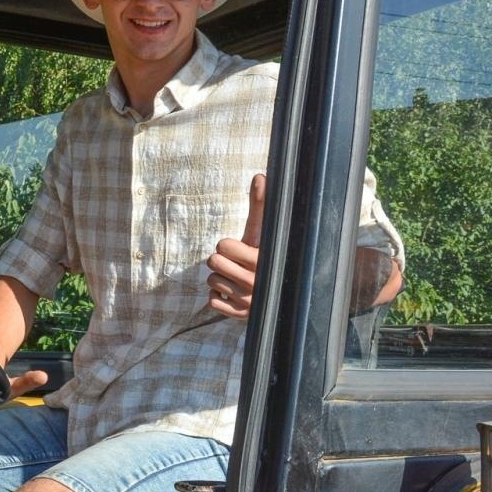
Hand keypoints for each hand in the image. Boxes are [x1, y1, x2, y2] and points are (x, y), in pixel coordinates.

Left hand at [207, 173, 264, 319]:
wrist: (280, 292)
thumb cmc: (264, 254)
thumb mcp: (263, 233)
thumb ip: (259, 206)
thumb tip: (260, 176)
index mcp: (264, 260)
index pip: (223, 246)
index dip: (228, 245)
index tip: (239, 249)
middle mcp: (257, 283)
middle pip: (213, 262)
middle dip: (221, 260)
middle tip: (236, 263)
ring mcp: (249, 302)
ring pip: (211, 281)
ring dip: (220, 278)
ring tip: (237, 277)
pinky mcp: (239, 315)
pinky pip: (211, 300)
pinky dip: (218, 296)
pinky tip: (233, 292)